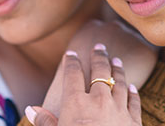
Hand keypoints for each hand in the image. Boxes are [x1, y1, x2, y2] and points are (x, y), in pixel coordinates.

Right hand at [40, 20, 156, 117]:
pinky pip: (134, 102)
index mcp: (75, 103)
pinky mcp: (134, 123)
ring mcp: (119, 110)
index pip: (72, 75)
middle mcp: (98, 101)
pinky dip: (132, 93)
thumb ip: (45, 121)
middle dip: (99, 57)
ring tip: (116, 62)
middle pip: (99, 72)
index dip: (71, 62)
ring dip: (117, 71)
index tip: (71, 54)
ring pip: (120, 83)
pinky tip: (132, 87)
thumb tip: (31, 109)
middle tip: (99, 47)